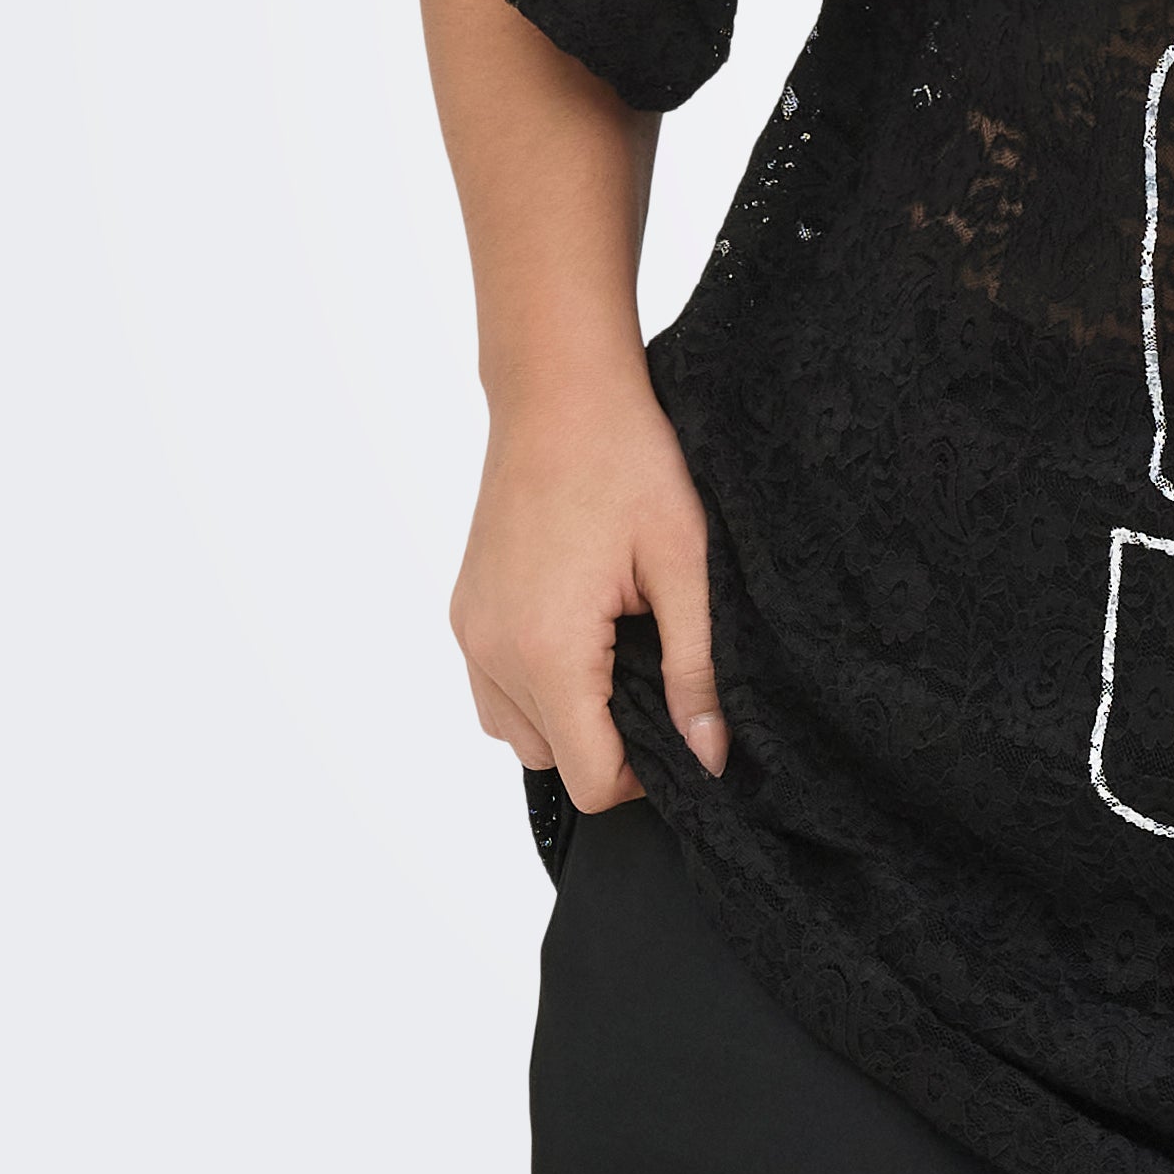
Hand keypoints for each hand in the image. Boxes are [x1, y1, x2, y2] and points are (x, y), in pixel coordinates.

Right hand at [449, 367, 725, 809]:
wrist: (560, 392)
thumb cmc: (626, 461)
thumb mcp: (684, 566)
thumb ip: (695, 670)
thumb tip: (710, 755)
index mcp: (546, 650)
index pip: (590, 780)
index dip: (647, 775)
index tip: (684, 728)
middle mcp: (492, 652)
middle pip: (554, 760)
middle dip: (612, 740)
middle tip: (658, 673)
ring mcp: (470, 632)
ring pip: (518, 732)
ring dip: (571, 718)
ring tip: (620, 651)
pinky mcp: (464, 611)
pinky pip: (494, 689)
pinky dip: (536, 687)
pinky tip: (581, 635)